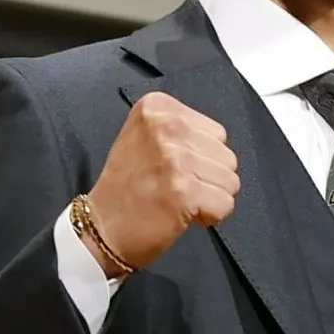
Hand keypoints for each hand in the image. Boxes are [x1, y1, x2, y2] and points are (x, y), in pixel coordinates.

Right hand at [83, 92, 239, 276]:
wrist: (102, 226)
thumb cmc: (127, 185)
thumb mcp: (144, 136)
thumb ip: (181, 129)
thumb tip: (218, 144)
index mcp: (157, 107)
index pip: (217, 133)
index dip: (201, 157)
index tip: (172, 168)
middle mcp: (166, 126)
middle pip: (227, 156)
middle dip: (208, 178)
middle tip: (175, 187)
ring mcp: (175, 158)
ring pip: (231, 180)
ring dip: (210, 197)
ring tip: (179, 199)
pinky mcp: (184, 191)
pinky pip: (225, 204)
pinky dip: (210, 216)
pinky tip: (182, 214)